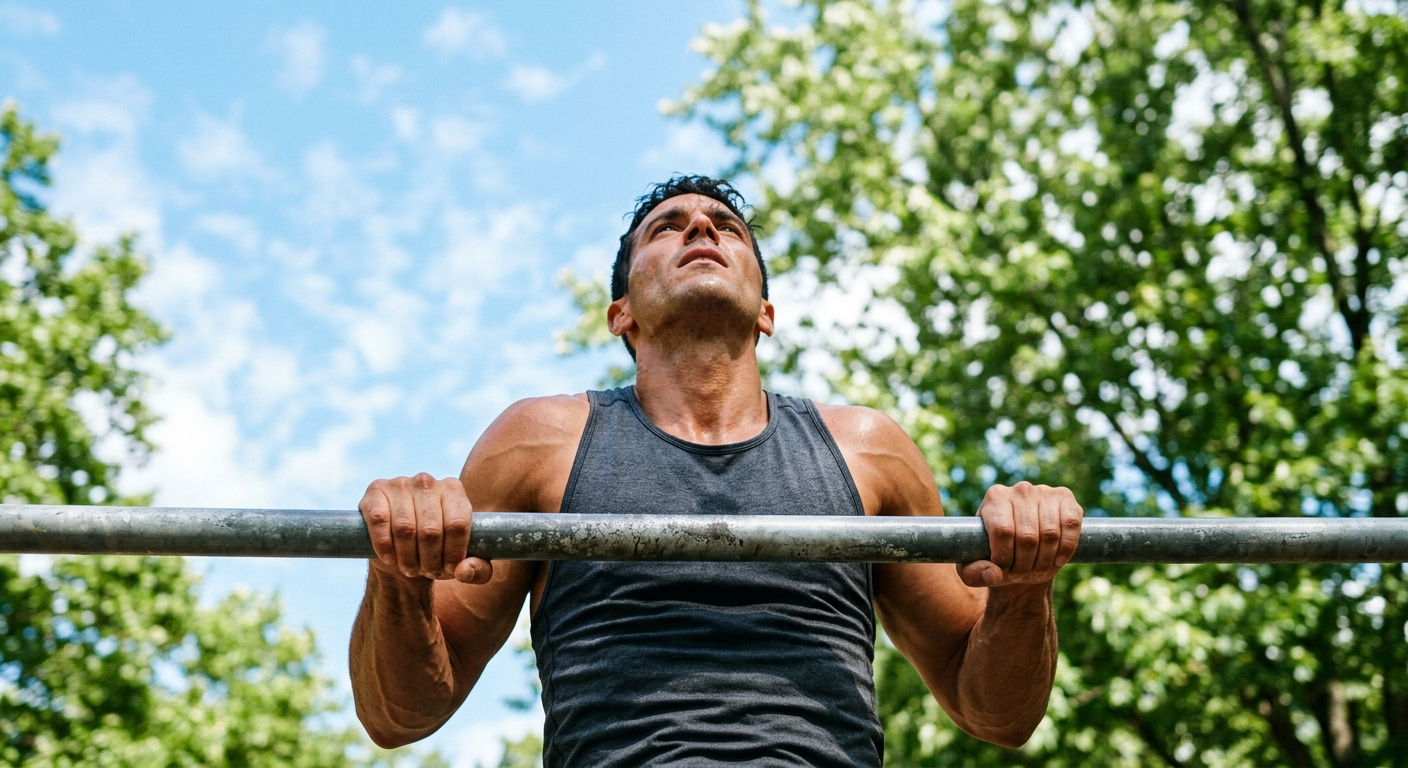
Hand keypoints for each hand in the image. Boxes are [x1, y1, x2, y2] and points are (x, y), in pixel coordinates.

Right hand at [358, 473, 491, 583]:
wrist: (402, 549)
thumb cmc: (438, 552)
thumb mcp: (463, 563)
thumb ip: (477, 571)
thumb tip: (464, 571)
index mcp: (454, 490)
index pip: (457, 525)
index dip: (453, 554)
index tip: (449, 570)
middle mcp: (427, 482)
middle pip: (431, 531)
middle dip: (429, 561)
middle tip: (427, 571)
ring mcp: (400, 483)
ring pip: (405, 529)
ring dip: (407, 558)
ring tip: (411, 568)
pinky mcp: (376, 491)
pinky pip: (379, 520)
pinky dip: (384, 545)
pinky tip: (390, 558)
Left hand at [959, 482, 1082, 588]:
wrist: (1022, 547)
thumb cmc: (994, 555)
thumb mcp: (974, 567)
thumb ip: (974, 574)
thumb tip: (994, 574)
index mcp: (994, 497)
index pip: (1003, 531)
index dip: (1005, 558)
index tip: (1003, 571)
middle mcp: (1020, 489)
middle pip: (1027, 536)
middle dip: (1025, 565)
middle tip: (1021, 575)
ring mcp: (1045, 491)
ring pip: (1050, 534)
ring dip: (1045, 561)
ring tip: (1036, 570)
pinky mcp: (1066, 498)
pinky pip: (1070, 525)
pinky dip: (1066, 549)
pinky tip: (1058, 561)